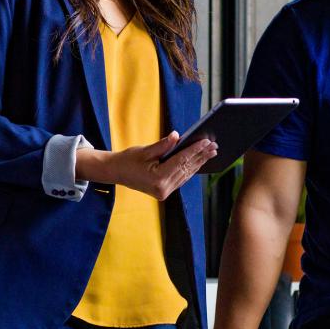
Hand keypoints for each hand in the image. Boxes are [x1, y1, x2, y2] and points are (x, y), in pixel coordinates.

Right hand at [78, 132, 217, 200]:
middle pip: (186, 169)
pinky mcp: (164, 191)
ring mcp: (165, 192)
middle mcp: (163, 189)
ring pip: (186, 175)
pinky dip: (190, 169)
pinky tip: (199, 161)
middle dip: (201, 156)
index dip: (194, 150)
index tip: (206, 141)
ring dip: (199, 163)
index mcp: (158, 179)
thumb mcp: (144, 151)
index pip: (181, 161)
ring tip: (211, 152)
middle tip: (214, 146)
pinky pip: (181, 178)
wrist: (115, 173)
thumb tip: (177, 136)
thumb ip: (163, 145)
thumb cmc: (127, 160)